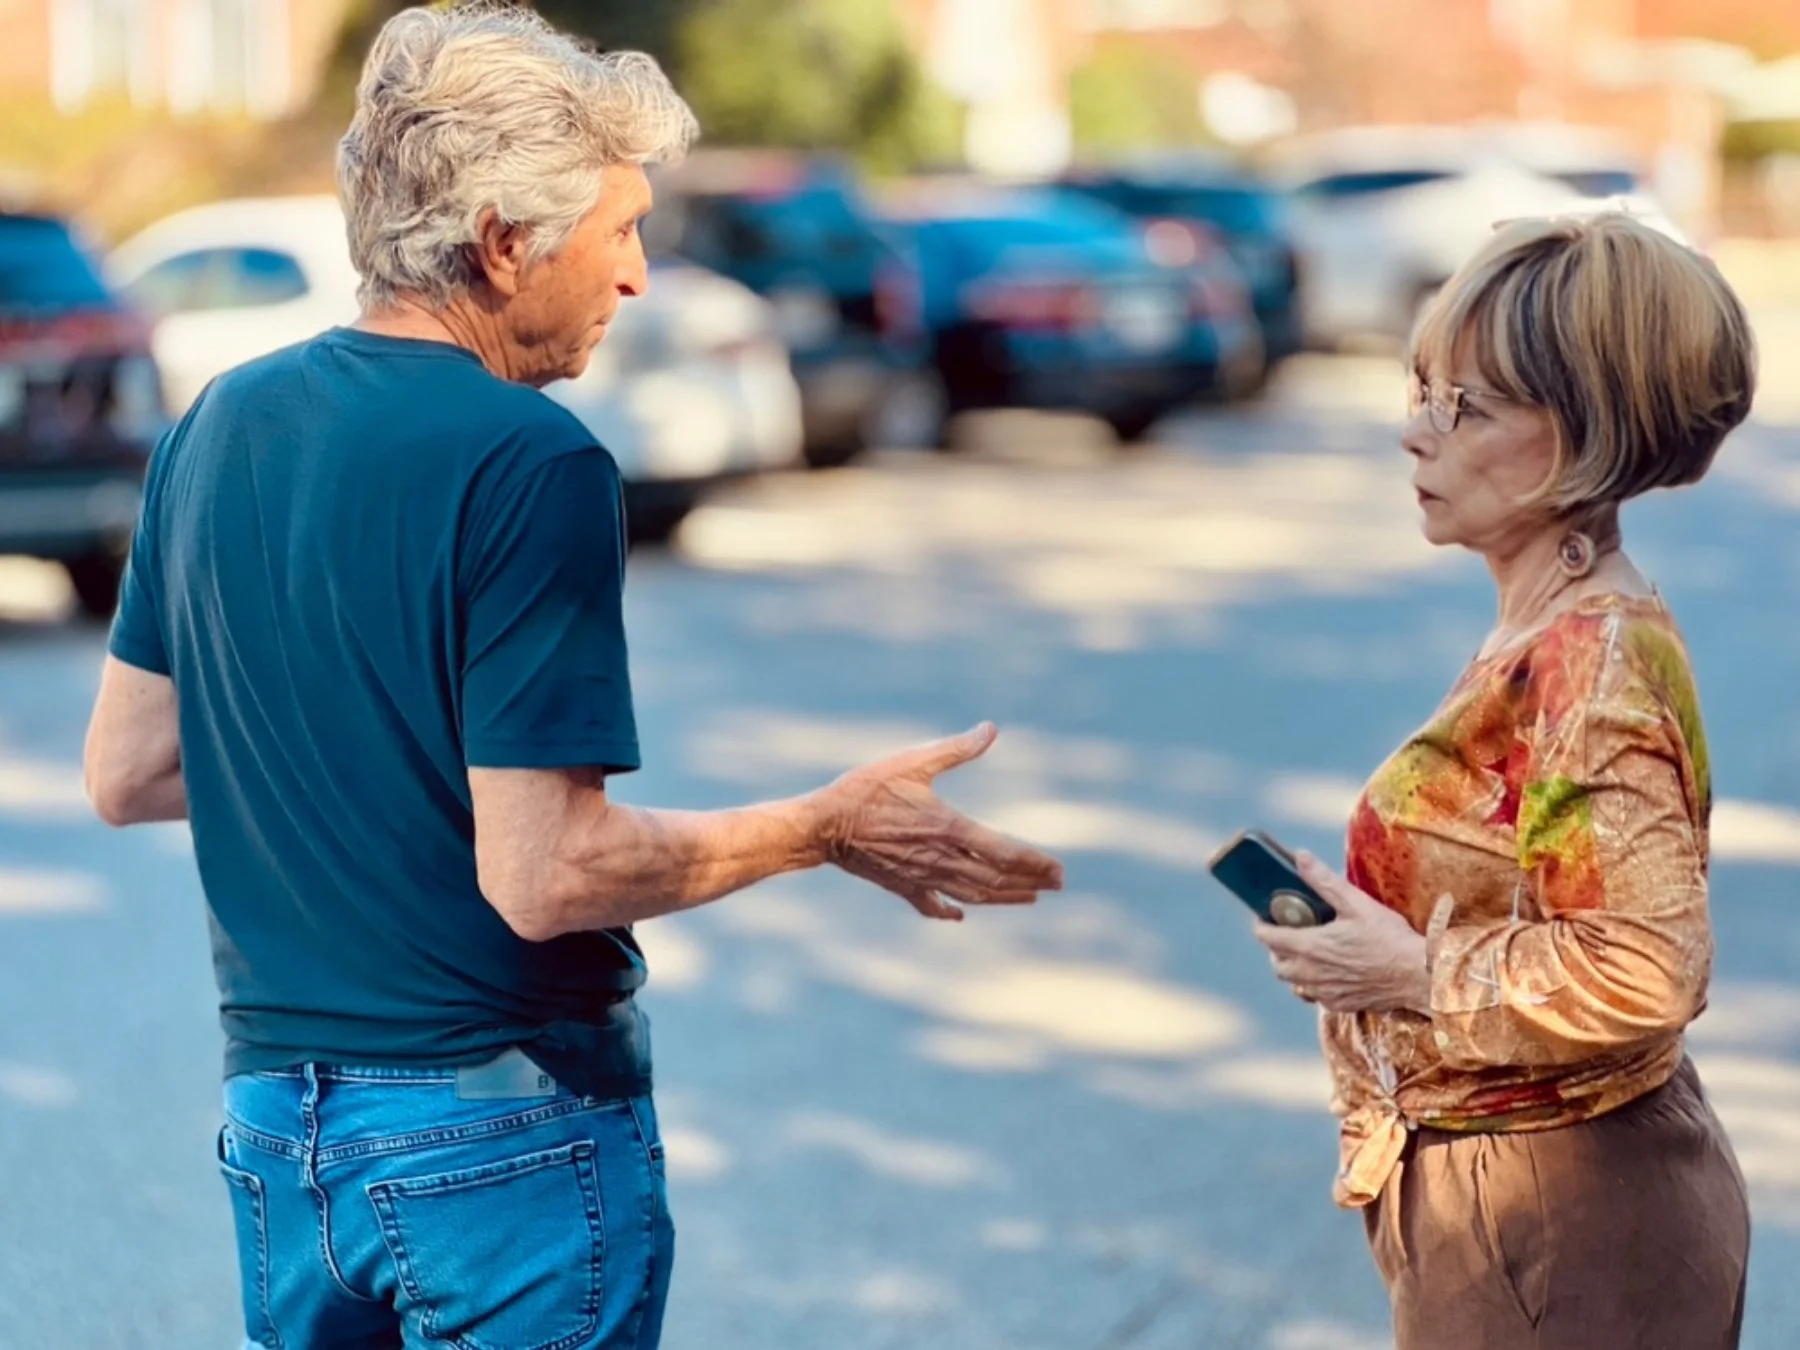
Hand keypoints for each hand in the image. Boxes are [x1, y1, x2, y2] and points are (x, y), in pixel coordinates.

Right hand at [810, 722, 1064, 920]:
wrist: (824, 824)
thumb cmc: (867, 788)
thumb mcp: (913, 762)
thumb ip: (956, 749)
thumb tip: (990, 728)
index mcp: (950, 828)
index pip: (1006, 853)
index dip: (1036, 863)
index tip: (1059, 870)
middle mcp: (942, 859)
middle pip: (996, 880)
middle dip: (1031, 882)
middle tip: (1057, 885)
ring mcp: (922, 878)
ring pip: (973, 896)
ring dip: (1004, 898)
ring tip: (1029, 897)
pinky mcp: (901, 886)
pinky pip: (932, 905)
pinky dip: (951, 911)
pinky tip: (961, 916)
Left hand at [1254, 851, 1430, 1013]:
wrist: (1417, 976)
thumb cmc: (1389, 938)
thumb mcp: (1356, 903)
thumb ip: (1324, 880)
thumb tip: (1300, 857)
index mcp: (1310, 947)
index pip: (1267, 937)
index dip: (1262, 924)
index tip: (1265, 915)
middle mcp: (1311, 974)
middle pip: (1276, 963)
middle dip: (1276, 947)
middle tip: (1289, 931)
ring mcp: (1324, 993)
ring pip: (1293, 982)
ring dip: (1293, 966)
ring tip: (1308, 950)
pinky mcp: (1339, 1004)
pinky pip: (1314, 996)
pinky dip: (1314, 983)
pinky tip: (1329, 971)